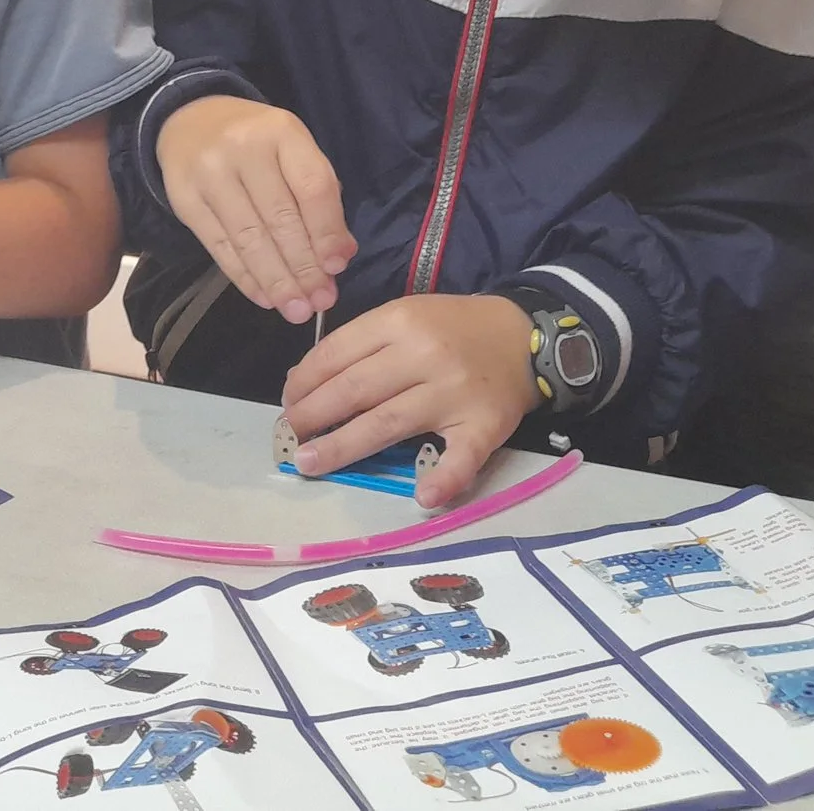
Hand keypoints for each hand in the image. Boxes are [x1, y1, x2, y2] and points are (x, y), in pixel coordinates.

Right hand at [156, 97, 353, 323]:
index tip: (337, 268)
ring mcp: (209, 175)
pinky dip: (245, 278)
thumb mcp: (293, 151)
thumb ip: (319, 195)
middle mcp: (243, 149)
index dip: (327, 232)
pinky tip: (265, 298)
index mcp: (281, 132)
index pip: (312, 187)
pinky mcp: (185, 200)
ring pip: (249, 239)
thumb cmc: (256, 142)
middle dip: (304, 268)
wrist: (190, 122)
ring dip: (277, 281)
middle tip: (320, 301)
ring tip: (296, 309)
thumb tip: (339, 255)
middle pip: (280, 219)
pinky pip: (220, 248)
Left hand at [280, 295, 536, 507]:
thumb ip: (363, 344)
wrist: (524, 335)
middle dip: (313, 415)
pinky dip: (445, 478)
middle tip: (291, 438)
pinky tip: (424, 497)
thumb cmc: (453, 328)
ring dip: (344, 447)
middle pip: (355, 390)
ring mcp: (454, 392)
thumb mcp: (406, 316)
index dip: (305, 381)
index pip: (338, 353)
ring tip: (311, 463)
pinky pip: (462, 456)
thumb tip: (307, 382)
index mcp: (399, 320)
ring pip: (388, 423)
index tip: (289, 403)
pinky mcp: (485, 425)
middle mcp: (423, 354)